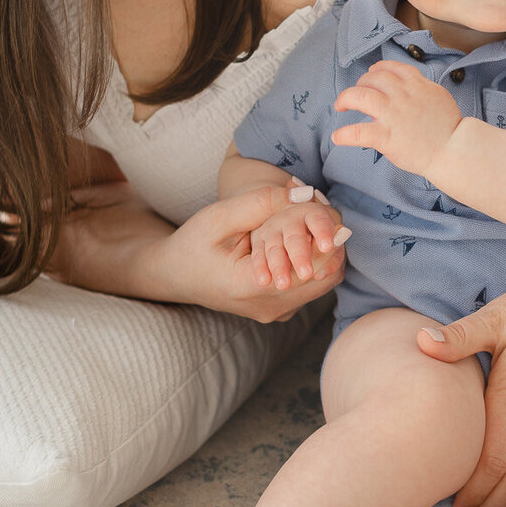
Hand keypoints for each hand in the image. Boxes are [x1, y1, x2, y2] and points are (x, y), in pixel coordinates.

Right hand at [47, 180, 346, 320]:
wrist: (175, 275)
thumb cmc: (193, 242)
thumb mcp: (221, 215)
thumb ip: (262, 203)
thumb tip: (306, 194)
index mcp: (250, 287)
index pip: (311, 266)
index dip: (326, 237)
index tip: (327, 212)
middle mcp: (268, 308)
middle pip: (325, 275)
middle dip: (330, 242)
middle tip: (325, 214)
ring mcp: (275, 313)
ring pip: (324, 281)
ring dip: (325, 252)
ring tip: (313, 225)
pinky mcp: (279, 310)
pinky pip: (312, 286)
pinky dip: (315, 262)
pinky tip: (302, 241)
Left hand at [331, 60, 461, 176]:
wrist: (454, 149)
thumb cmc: (449, 127)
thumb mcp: (438, 96)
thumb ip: (420, 88)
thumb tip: (404, 88)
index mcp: (416, 84)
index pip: (390, 67)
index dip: (377, 69)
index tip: (371, 73)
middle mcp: (402, 95)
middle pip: (372, 78)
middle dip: (361, 83)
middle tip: (356, 94)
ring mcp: (392, 115)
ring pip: (359, 95)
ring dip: (345, 99)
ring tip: (341, 106)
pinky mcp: (386, 136)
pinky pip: (357, 132)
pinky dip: (343, 135)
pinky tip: (337, 138)